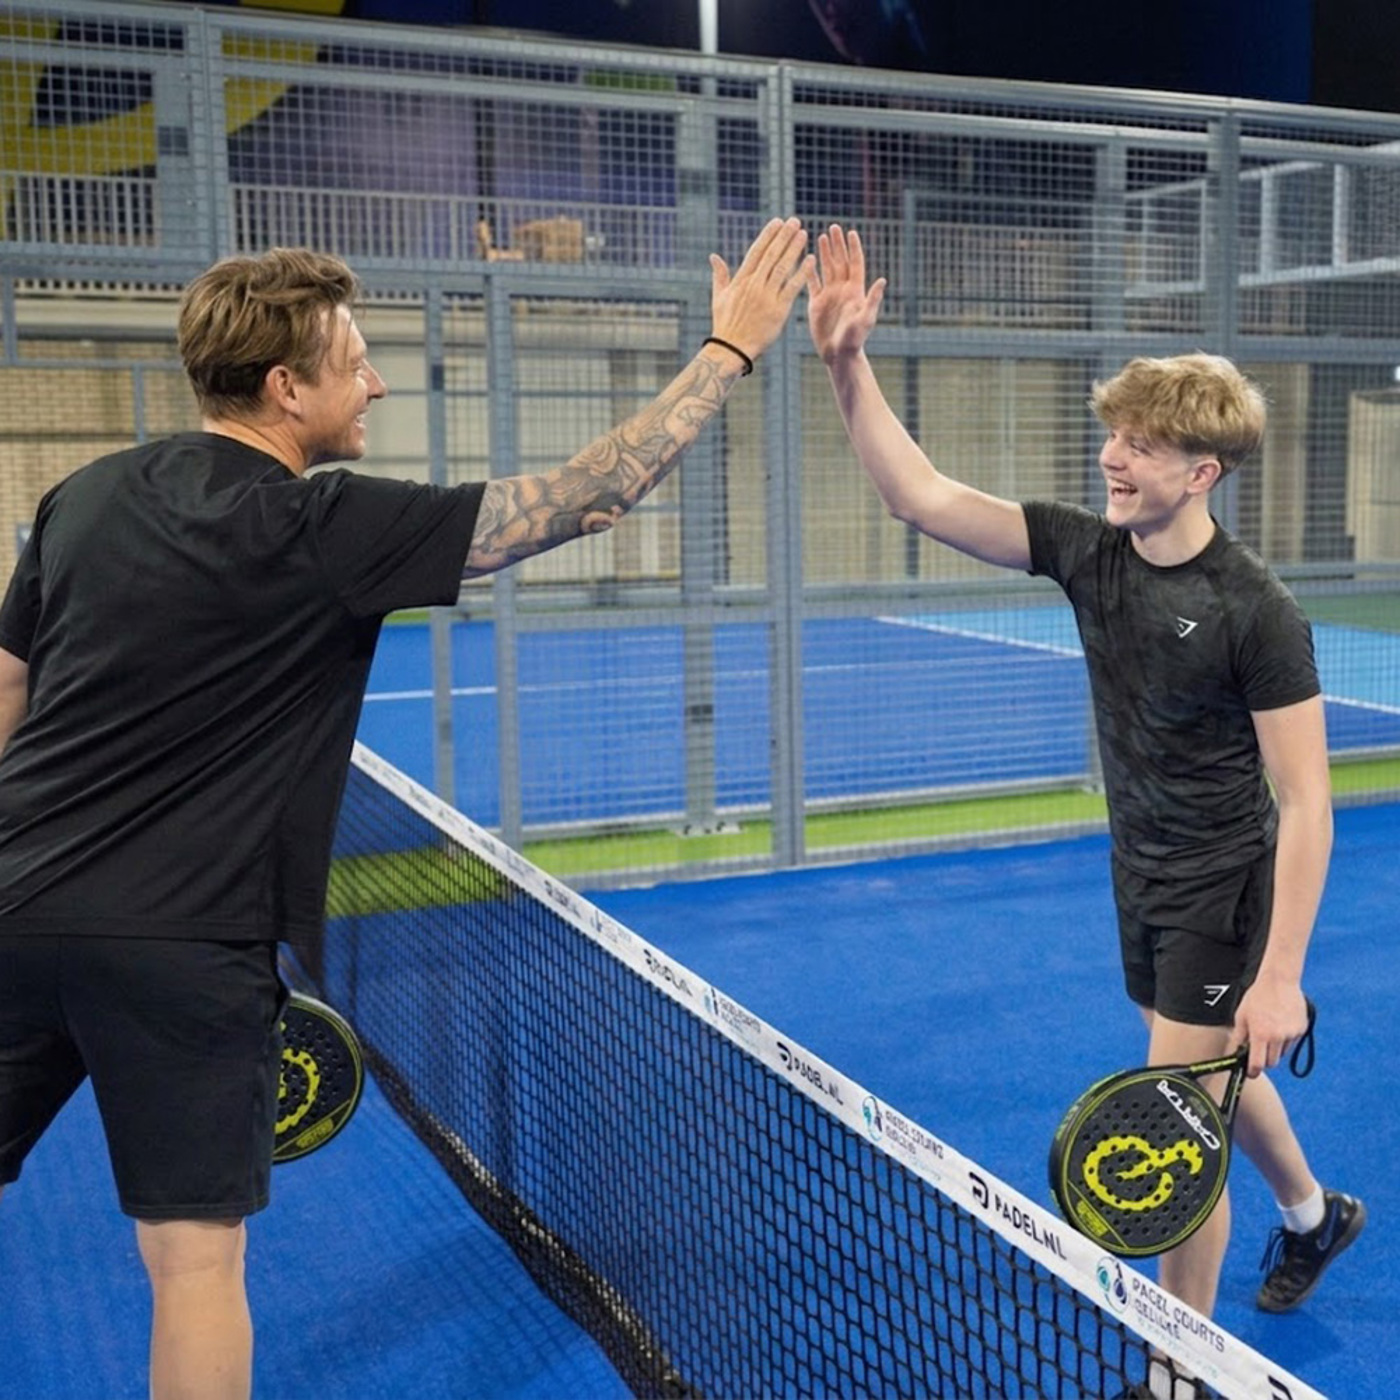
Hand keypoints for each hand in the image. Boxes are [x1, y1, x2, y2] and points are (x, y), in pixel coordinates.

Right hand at [708, 217, 812, 362]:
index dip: (768, 235)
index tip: (778, 222)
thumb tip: (713, 256)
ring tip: (803, 233)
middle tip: (794, 221)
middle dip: (784, 236)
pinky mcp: (778, 309)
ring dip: (794, 248)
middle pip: (771, 254)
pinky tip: (811, 259)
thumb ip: (719, 275)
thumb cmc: (725, 324)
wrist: (731, 348)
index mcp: (741, 280)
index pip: (757, 251)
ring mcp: (767, 296)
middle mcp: (754, 284)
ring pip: (783, 266)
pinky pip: (792, 287)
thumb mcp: (718, 297)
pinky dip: (802, 272)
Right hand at [806, 224, 886, 364]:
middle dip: (838, 244)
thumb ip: (873, 299)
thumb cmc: (855, 339)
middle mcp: (842, 290)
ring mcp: (829, 295)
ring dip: (825, 253)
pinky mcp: (817, 304)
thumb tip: (882, 280)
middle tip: (834, 227)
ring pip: (826, 269)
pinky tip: (806, 259)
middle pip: (840, 261)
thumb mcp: (866, 319)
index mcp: (855, 291)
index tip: (851, 232)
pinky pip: (812, 283)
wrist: (839, 355)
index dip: (853, 248)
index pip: (855, 263)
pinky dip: (809, 271)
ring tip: (821, 236)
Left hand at [1231, 975, 1310, 1077]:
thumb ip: (1239, 1036)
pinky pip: (1291, 1042)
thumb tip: (1236, 1052)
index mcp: (1260, 1034)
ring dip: (1275, 1049)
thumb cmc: (1257, 997)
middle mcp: (1277, 1037)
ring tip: (1270, 1030)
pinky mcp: (1301, 1030)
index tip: (1251, 1073)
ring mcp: (1291, 1034)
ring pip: (1282, 1053)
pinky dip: (1286, 1039)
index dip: (1253, 1071)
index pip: (1257, 1063)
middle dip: (1264, 1060)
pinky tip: (1280, 1024)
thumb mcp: (1242, 1015)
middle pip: (1272, 1062)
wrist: (1279, 982)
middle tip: (1259, 1050)